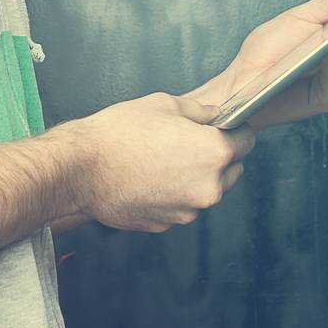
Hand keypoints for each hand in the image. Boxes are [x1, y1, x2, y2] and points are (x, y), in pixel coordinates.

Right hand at [70, 92, 257, 232]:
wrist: (81, 168)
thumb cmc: (120, 132)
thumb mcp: (165, 104)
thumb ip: (200, 111)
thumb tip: (214, 116)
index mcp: (214, 153)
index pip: (246, 142)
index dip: (234, 132)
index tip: (222, 129)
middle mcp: (208, 187)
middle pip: (232, 171)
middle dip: (218, 158)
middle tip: (189, 143)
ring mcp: (188, 210)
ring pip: (205, 191)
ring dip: (195, 178)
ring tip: (163, 159)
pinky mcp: (168, 224)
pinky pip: (181, 206)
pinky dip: (173, 194)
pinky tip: (150, 177)